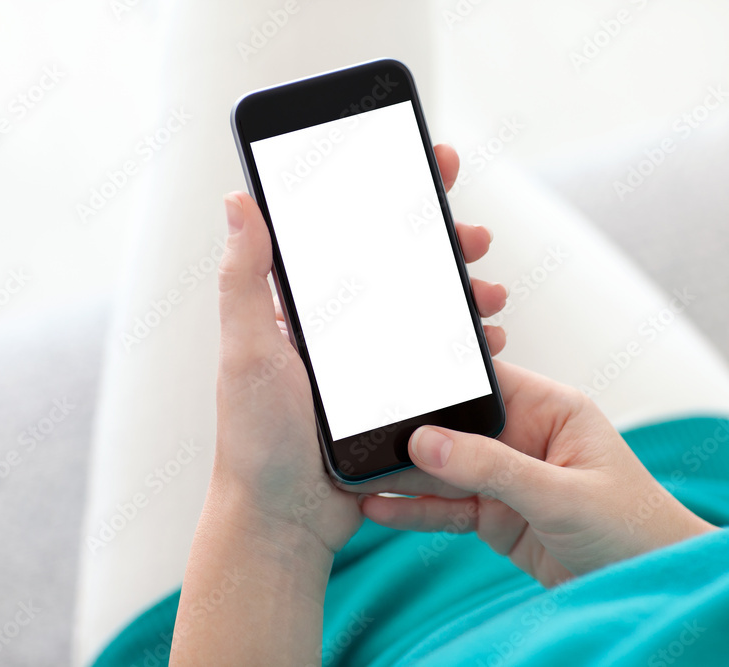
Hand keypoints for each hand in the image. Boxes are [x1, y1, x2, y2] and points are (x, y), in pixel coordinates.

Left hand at [214, 144, 507, 554]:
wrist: (287, 517)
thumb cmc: (256, 438)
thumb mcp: (247, 350)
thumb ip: (245, 277)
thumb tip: (239, 199)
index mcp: (301, 306)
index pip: (346, 233)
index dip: (386, 193)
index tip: (423, 163)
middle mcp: (339, 327)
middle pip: (398, 265)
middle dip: (440, 240)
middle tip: (471, 234)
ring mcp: (370, 361)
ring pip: (427, 308)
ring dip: (462, 289)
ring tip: (489, 288)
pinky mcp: (395, 394)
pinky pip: (439, 356)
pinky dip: (468, 341)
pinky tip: (488, 337)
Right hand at [358, 361, 715, 585]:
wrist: (651, 584)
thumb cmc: (634, 528)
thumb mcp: (563, 495)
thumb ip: (494, 468)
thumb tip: (427, 442)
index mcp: (549, 408)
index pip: (483, 381)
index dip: (437, 380)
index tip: (389, 384)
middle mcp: (523, 436)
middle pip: (453, 426)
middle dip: (408, 432)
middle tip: (356, 435)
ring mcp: (507, 477)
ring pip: (443, 469)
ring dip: (402, 474)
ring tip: (352, 474)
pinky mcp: (496, 515)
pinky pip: (447, 507)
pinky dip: (414, 510)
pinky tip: (378, 508)